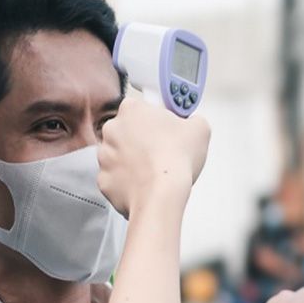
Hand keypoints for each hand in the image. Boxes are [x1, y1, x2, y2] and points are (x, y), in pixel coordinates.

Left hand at [96, 95, 210, 216]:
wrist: (161, 195)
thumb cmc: (175, 160)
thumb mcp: (200, 128)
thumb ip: (193, 119)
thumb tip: (192, 124)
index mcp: (132, 109)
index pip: (141, 107)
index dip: (155, 119)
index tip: (166, 128)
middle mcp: (112, 129)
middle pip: (127, 130)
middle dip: (142, 139)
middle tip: (162, 150)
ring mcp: (104, 155)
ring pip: (119, 155)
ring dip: (133, 160)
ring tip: (155, 170)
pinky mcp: (103, 180)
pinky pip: (115, 178)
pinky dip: (127, 181)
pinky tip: (144, 184)